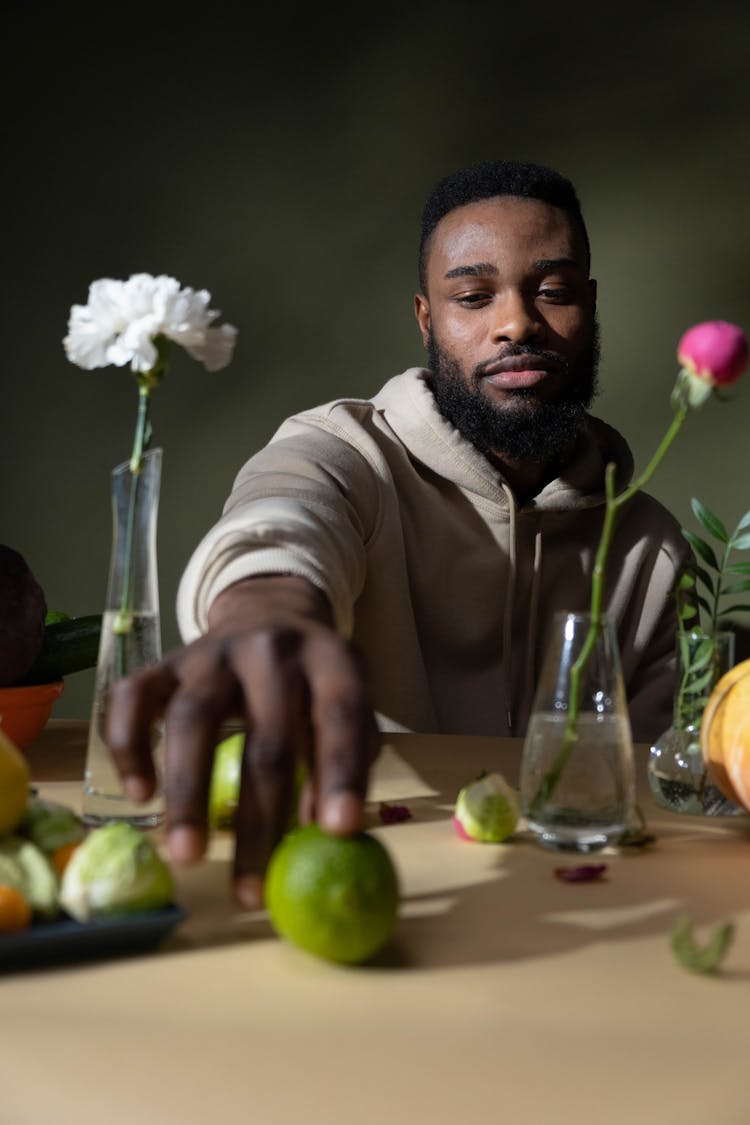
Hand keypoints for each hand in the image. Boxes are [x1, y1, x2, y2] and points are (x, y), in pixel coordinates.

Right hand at [105, 575, 378, 907]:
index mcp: (330, 659)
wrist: (267, 613)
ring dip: (188, 793)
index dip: (342, 772)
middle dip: (259, 819)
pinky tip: (140, 795)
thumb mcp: (346, 706)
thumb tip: (322, 830)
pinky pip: (133, 698)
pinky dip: (130, 748)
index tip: (338, 833)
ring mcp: (212, 652)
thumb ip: (346, 758)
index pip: (341, 715)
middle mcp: (270, 649)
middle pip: (264, 735)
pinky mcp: (165, 661)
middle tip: (250, 890)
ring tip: (188, 856)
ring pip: (191, 720)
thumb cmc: (313, 683)